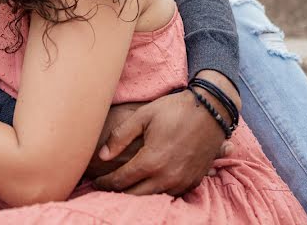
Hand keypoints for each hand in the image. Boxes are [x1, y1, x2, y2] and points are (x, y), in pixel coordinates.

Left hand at [91, 87, 234, 195]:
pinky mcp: (193, 181)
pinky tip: (149, 184)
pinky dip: (157, 192)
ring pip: (153, 197)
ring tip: (125, 186)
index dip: (105, 182)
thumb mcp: (143, 115)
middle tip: (107, 186)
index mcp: (151, 160)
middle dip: (118, 192)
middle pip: (135, 195)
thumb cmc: (174, 109)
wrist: (210, 110)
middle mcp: (167, 176)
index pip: (121, 180)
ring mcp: (182, 181)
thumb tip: (102, 155)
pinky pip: (171, 194)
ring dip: (137, 194)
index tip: (96, 180)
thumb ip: (120, 136)